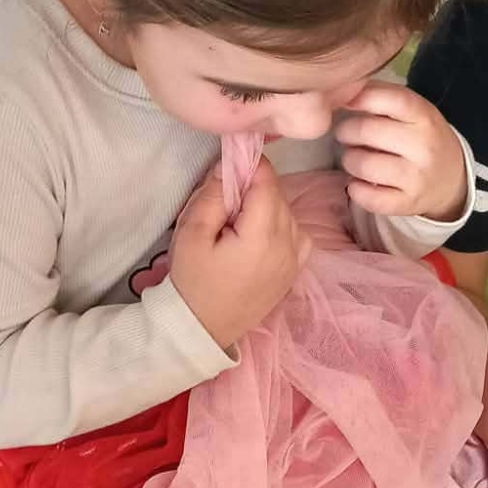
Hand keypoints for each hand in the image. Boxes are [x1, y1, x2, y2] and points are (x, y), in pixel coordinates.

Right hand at [169, 159, 307, 349]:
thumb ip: (213, 196)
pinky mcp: (296, 269)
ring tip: (236, 221)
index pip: (267, 181)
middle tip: (225, 196)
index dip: (250, 164)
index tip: (232, 159)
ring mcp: (296, 259)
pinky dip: (279, 224)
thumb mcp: (191, 234)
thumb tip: (230, 166)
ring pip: (288, 211)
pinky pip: (296, 232)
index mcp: (263, 235)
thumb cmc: (192, 281)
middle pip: (278, 195)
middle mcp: (288, 245)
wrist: (203, 328)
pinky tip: (256, 234)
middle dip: (254, 186)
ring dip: (266, 205)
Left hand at [335, 83, 467, 220]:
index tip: (346, 102)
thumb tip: (341, 92)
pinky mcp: (408, 203)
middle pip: (367, 131)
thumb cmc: (422, 138)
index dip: (360, 98)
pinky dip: (356, 189)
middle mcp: (423, 146)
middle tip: (346, 134)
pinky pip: (369, 198)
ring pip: (363, 165)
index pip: (388, 99)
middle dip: (346, 131)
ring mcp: (417, 177)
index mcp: (424, 116)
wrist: (451, 179)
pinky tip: (359, 182)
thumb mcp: (414, 111)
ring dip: (350, 160)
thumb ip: (382, 97)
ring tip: (355, 158)